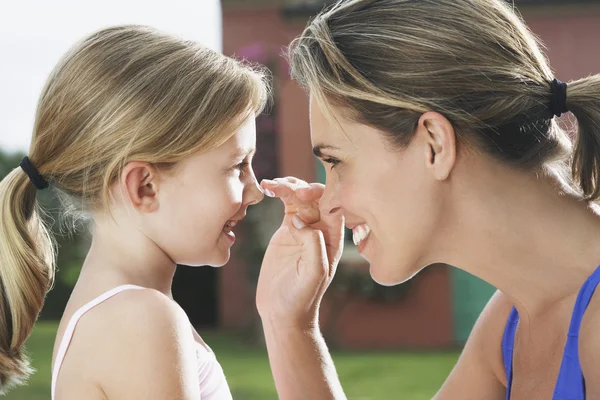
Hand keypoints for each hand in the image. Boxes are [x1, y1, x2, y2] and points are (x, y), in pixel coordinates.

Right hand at [256, 177, 343, 329]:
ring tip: (271, 185)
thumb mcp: (313, 272)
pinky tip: (268, 187)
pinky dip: (278, 192)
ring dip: (288, 186)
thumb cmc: (302, 296)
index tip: (304, 193)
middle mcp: (321, 229)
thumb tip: (299, 218)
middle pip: (316, 197)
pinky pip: (286, 204)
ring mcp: (303, 227)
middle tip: (285, 187)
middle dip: (302, 187)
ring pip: (300, 197)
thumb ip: (313, 243)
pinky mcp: (286, 230)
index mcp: (333, 238)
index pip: (334, 206)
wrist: (282, 311)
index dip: (322, 194)